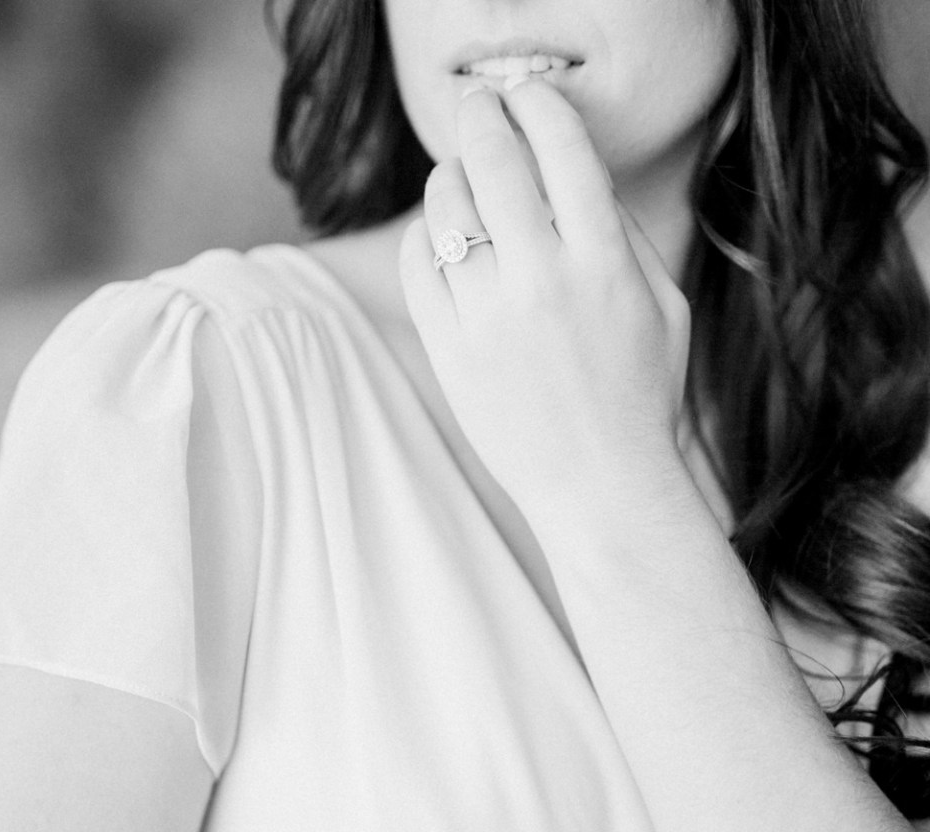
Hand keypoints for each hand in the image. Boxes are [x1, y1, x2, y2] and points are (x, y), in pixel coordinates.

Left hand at [399, 77, 691, 533]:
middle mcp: (542, 281)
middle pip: (493, 161)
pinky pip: (418, 266)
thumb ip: (621, 235)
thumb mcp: (663, 308)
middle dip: (481, 116)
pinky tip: (440, 237)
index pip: (561, 146)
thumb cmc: (642, 396)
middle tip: (477, 107)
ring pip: (447, 209)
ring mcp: (489, 318)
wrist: (601, 486)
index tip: (527, 94)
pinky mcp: (451, 351)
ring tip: (459, 177)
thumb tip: (573, 171)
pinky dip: (424, 237)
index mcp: (604, 263)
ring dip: (449, 176)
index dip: (538, 103)